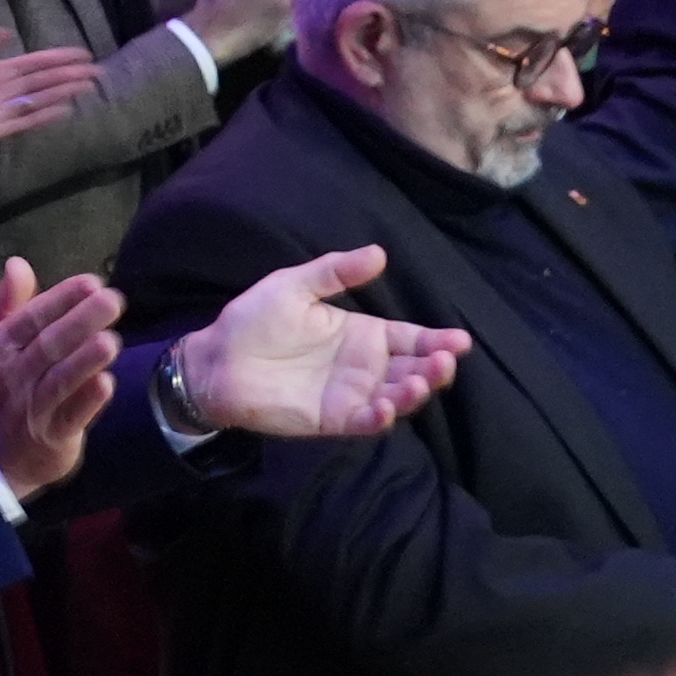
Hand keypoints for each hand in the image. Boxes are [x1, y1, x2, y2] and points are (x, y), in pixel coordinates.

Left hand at [0, 28, 100, 166]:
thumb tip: (7, 31)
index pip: (33, 63)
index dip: (56, 58)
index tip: (81, 54)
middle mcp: (2, 90)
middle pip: (42, 81)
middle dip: (68, 75)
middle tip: (96, 71)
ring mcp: (0, 110)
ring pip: (39, 99)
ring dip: (63, 92)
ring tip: (87, 86)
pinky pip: (25, 121)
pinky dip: (44, 115)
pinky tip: (64, 109)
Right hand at [0, 264, 119, 485]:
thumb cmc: (3, 388)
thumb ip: (9, 304)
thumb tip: (17, 263)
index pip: (30, 318)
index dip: (61, 299)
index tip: (92, 282)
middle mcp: (12, 376)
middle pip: (48, 345)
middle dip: (80, 320)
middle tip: (113, 300)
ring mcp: (31, 408)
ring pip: (60, 380)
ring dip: (85, 360)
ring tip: (111, 339)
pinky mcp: (52, 437)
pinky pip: (71, 417)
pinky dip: (88, 401)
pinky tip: (106, 384)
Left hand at [163, 242, 468, 440]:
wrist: (215, 359)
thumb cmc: (253, 320)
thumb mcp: (295, 286)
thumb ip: (335, 272)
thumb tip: (379, 253)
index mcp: (362, 334)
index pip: (410, 338)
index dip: (437, 340)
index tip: (460, 340)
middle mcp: (364, 366)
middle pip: (412, 369)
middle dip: (434, 367)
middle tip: (445, 360)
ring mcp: (351, 394)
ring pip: (396, 397)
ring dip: (414, 392)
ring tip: (420, 380)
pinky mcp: (332, 419)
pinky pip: (364, 422)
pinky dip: (380, 417)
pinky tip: (386, 406)